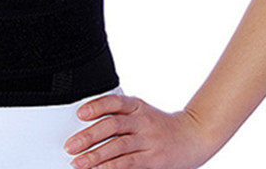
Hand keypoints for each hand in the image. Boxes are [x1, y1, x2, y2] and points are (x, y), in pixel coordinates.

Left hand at [63, 92, 215, 168]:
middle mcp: (142, 120)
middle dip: (88, 136)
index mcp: (137, 106)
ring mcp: (149, 140)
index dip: (95, 106)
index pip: (113, 102)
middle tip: (71, 145)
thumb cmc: (162, 126)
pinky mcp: (154, 159)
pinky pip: (130, 162)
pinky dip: (113, 166)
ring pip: (118, 145)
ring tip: (80, 162)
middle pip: (112, 125)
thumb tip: (91, 123)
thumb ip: (122, 115)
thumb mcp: (142, 112)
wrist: (194, 136)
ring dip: (96, 155)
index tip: (79, 114)